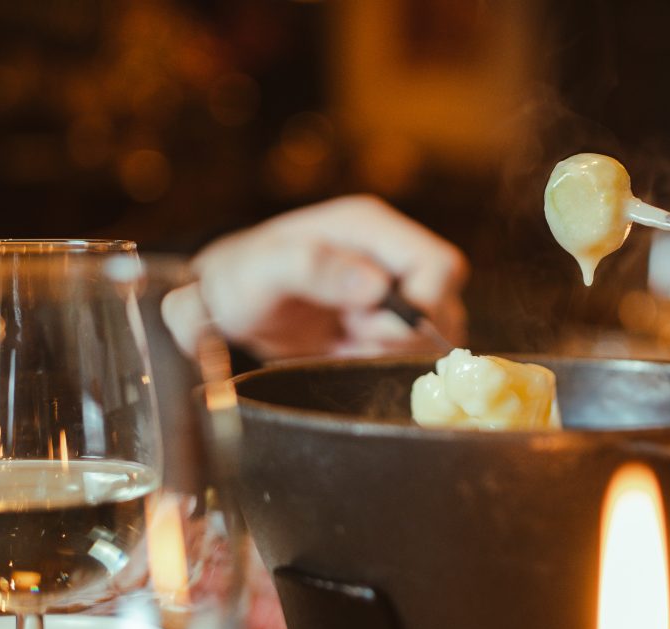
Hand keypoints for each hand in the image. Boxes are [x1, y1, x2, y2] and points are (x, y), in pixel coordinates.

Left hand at [164, 195, 468, 358]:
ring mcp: (394, 287)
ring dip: (390, 350)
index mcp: (371, 227)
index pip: (441, 266)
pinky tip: (346, 348)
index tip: (363, 323)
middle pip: (444, 304)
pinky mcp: (389, 319)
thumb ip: (311, 268)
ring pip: (434, 333)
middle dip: (400, 334)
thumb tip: (374, 286)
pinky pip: (413, 351)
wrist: (225, 304)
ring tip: (342, 339)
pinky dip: (382, 359)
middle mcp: (391, 253)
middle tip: (348, 332)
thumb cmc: (240, 279)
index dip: (419, 306)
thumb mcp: (261, 271)